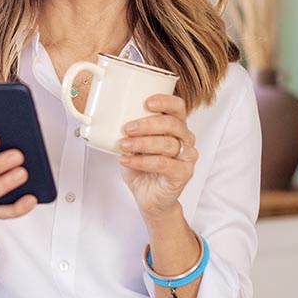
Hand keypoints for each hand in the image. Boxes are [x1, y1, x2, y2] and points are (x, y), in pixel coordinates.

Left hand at [117, 94, 197, 217]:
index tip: (147, 102)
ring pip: (167, 144)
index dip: (165, 101)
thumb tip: (110, 118)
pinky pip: (164, 164)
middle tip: (128, 128)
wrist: (148, 196)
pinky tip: (127, 160)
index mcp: (175, 126)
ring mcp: (187, 156)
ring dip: (142, 143)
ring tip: (123, 145)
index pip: (177, 107)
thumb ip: (129, 130)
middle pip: (172, 124)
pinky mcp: (184, 173)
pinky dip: (142, 161)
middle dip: (147, 124)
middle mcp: (185, 138)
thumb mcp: (132, 144)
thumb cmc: (142, 167)